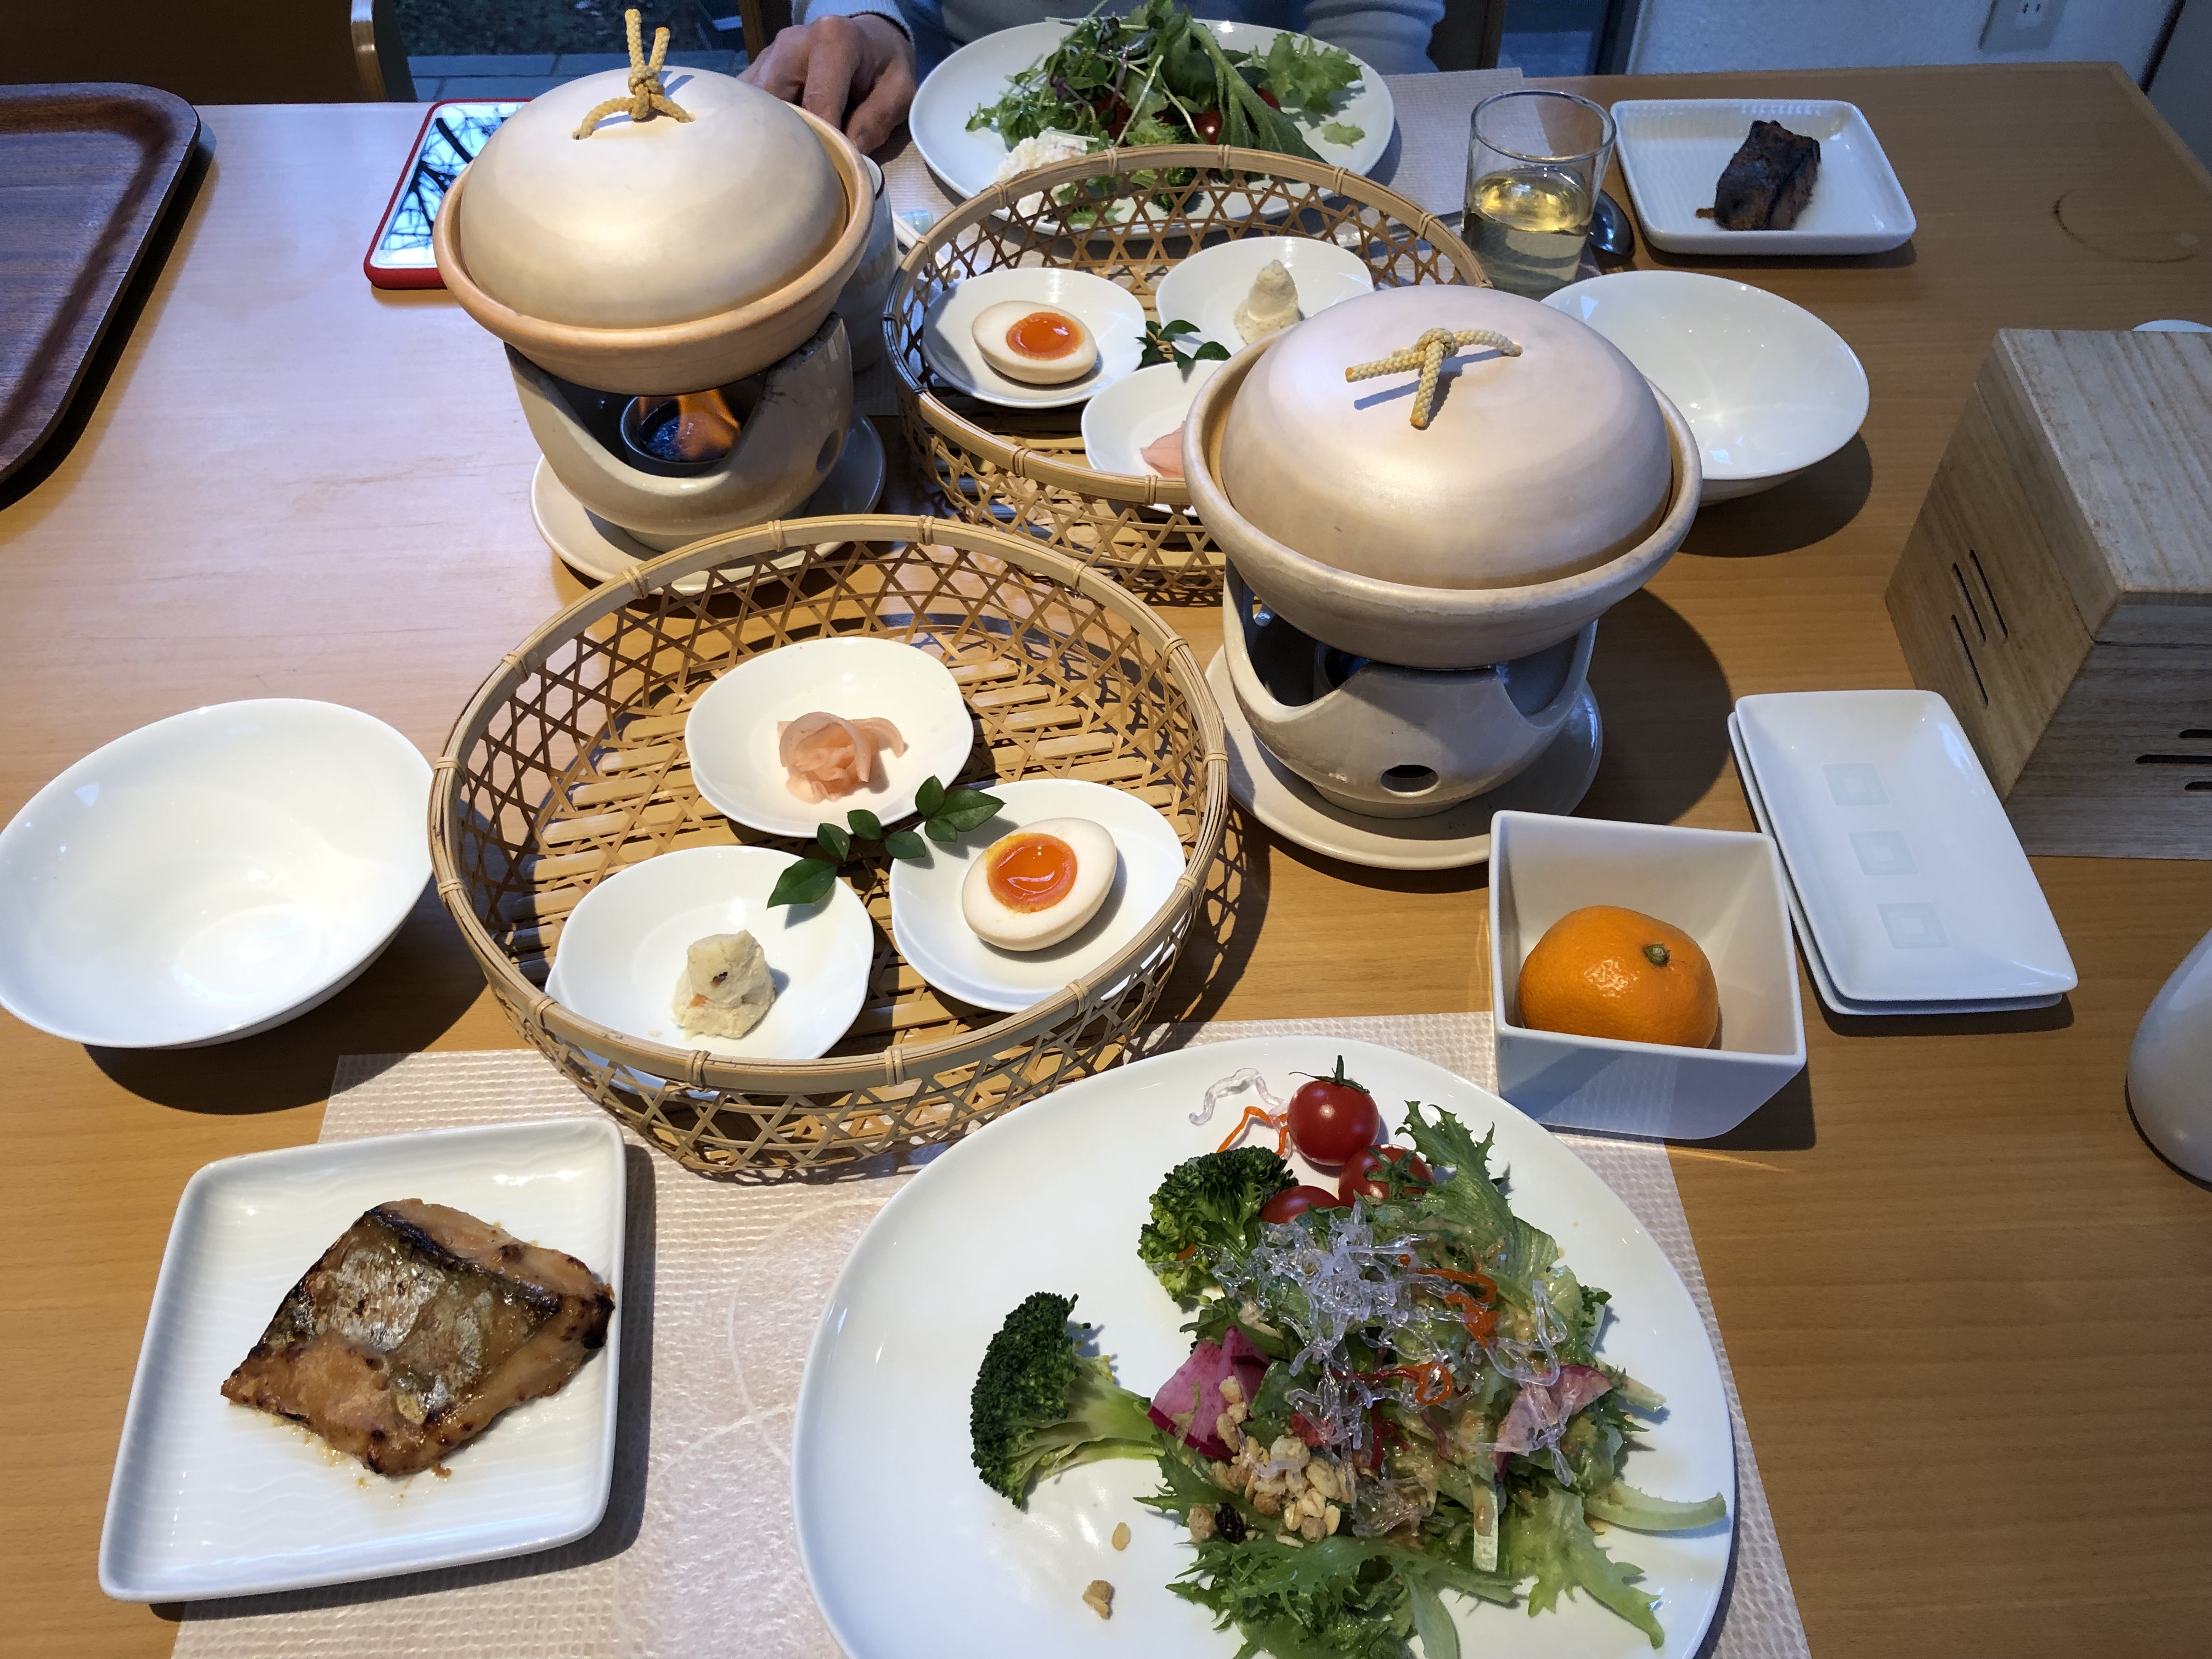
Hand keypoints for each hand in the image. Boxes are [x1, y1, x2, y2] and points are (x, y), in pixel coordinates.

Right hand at [741, 14, 916, 156]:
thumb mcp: (900, 91)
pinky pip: (748, 105)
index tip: (830, 170)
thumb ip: (877, 120)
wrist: (867, 39)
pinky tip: (776, 145)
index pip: (818, 101)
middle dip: (789, 141)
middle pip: (777, 103)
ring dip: (770, 136)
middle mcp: (794, 43)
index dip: (823, 141)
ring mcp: (769, 55)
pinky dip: (761, 129)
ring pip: (756, 106)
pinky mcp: (756, 70)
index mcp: (833, 40)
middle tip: (804, 171)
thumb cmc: (884, 65)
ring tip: (788, 160)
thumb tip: (850, 154)